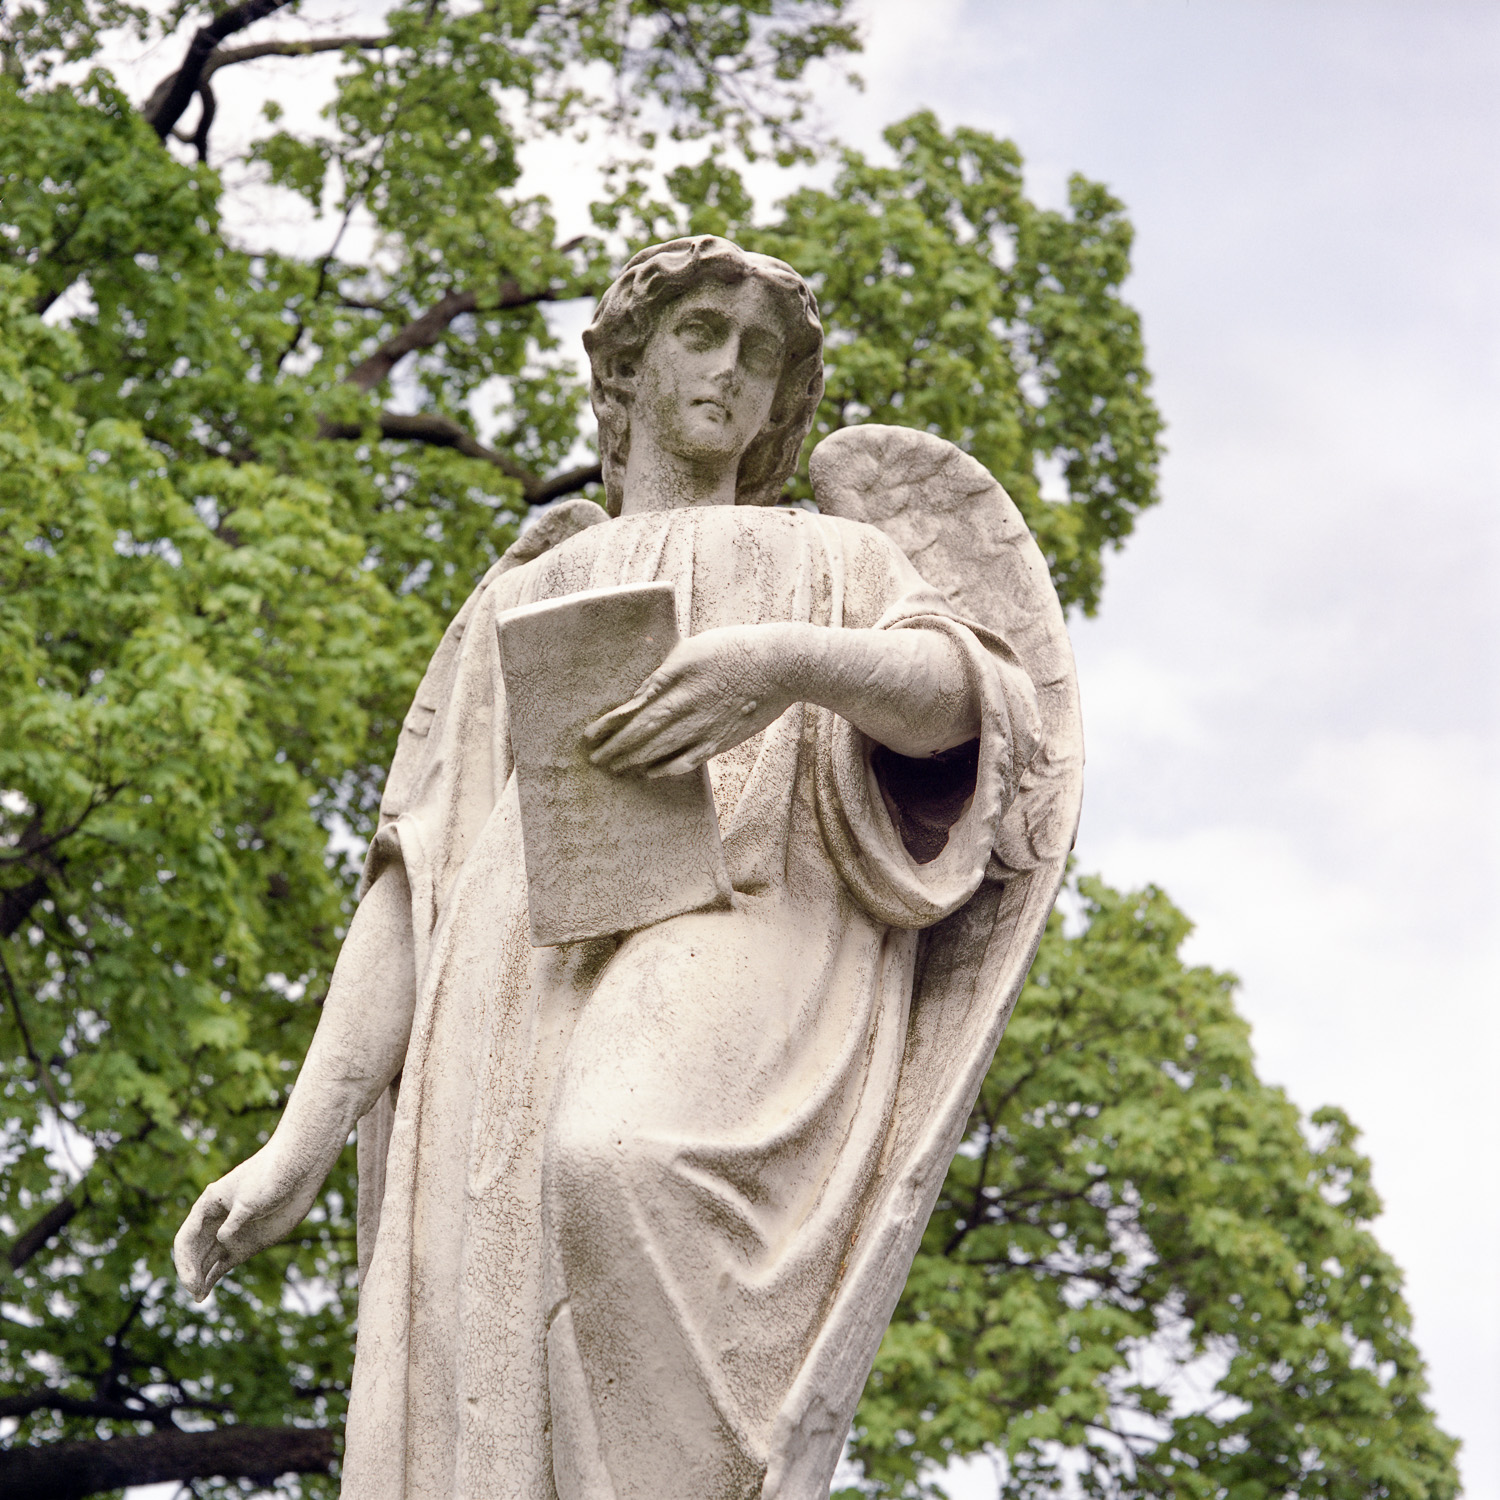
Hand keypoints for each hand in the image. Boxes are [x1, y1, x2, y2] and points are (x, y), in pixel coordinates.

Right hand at [173, 1141, 324, 1301]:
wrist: (299, 1172)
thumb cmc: (272, 1177)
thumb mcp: (250, 1199)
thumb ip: (234, 1222)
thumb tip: (222, 1240)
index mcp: (209, 1206)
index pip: (186, 1238)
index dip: (184, 1261)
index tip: (191, 1280)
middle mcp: (215, 1222)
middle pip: (194, 1252)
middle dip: (192, 1273)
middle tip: (195, 1292)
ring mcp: (230, 1234)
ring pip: (205, 1261)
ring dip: (200, 1279)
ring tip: (199, 1297)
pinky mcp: (246, 1244)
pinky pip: (221, 1264)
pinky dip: (212, 1277)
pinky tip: (206, 1292)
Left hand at [584, 625, 798, 776]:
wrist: (780, 665)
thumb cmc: (736, 648)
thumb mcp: (693, 648)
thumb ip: (666, 670)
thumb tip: (639, 693)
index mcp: (676, 676)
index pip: (633, 705)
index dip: (609, 724)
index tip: (588, 735)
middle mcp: (686, 703)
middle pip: (641, 732)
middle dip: (614, 747)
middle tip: (594, 759)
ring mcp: (703, 724)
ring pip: (659, 749)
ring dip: (633, 760)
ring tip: (614, 767)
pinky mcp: (720, 739)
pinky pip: (687, 760)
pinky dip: (666, 769)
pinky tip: (651, 773)